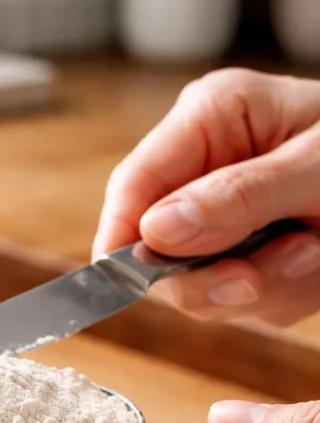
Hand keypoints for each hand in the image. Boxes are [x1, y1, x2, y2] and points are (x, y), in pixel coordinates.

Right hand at [93, 69, 319, 325]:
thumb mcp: (317, 165)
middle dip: (212, 275)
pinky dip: (286, 295)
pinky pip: (244, 301)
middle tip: (254, 278)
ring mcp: (228, 216)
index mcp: (212, 120)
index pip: (134, 186)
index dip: (121, 239)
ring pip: (204, 286)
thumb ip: (240, 197)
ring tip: (314, 249)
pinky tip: (316, 258)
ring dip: (263, 286)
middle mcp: (208, 170)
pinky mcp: (251, 252)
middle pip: (159, 251)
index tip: (129, 280)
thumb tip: (157, 231)